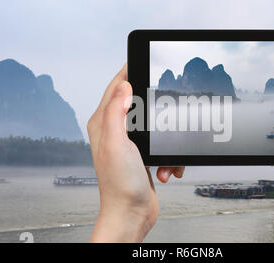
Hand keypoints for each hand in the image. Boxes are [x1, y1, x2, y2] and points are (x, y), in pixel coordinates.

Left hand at [87, 65, 183, 241]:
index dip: (128, 72)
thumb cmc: (119, 185)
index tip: (141, 60)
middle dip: (155, 108)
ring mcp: (130, 144)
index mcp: (103, 124)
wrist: (131, 213)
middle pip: (137, 104)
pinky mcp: (143, 156)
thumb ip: (117, 112)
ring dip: (166, 140)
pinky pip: (163, 146)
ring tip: (163, 156)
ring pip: (155, 126)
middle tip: (167, 106)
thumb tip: (124, 86)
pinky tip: (166, 169)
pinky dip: (169, 157)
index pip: (115, 88)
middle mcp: (115, 132)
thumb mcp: (117, 143)